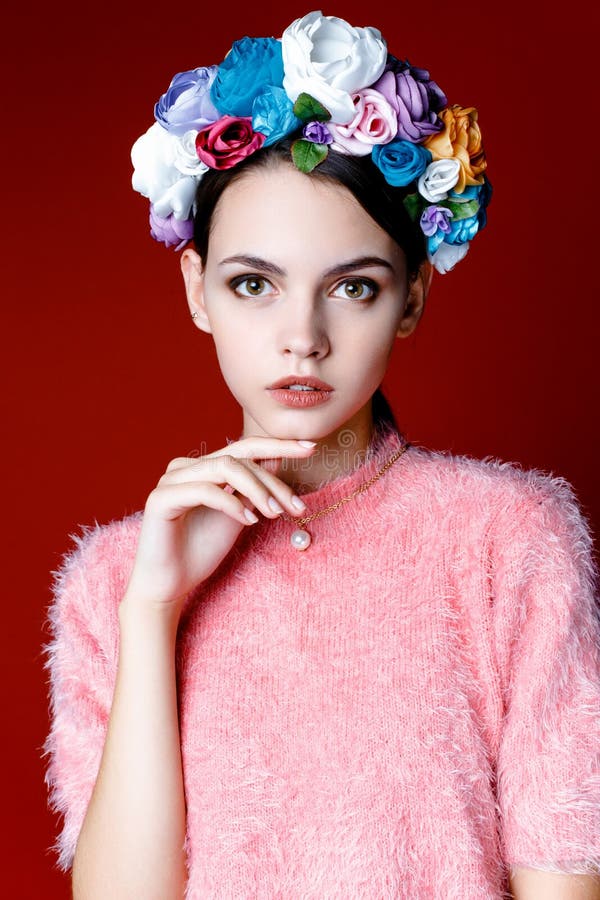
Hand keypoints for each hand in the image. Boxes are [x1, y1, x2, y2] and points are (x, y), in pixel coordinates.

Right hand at [121, 436, 315, 620]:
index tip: (311, 449)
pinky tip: (249, 520)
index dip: (279, 445)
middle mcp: (186, 467)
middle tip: (297, 506)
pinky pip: (205, 491)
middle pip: (240, 457)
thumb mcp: (239, 515)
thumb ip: (253, 489)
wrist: (169, 585)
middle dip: (273, 479)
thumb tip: (277, 459)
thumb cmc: (201, 551)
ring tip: (275, 514)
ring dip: (257, 490)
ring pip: (226, 468)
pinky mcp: (161, 498)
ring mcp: (171, 479)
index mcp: (203, 467)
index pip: (245, 448)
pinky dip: (232, 504)